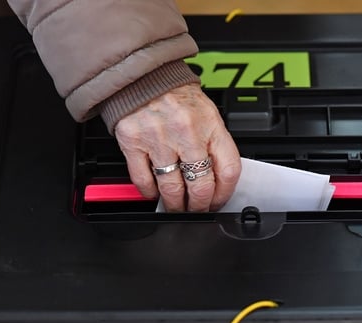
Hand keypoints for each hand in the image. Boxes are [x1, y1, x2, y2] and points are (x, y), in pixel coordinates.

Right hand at [114, 84, 240, 211]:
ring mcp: (159, 139)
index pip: (228, 170)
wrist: (143, 73)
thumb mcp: (206, 113)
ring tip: (177, 206)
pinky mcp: (133, 142)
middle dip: (200, 206)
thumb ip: (213, 143)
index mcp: (210, 124)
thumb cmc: (175, 93)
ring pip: (172, 188)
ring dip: (175, 204)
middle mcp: (186, 132)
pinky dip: (150, 192)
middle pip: (201, 185)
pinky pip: (144, 180)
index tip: (219, 200)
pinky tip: (154, 192)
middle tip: (197, 209)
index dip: (225, 193)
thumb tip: (217, 178)